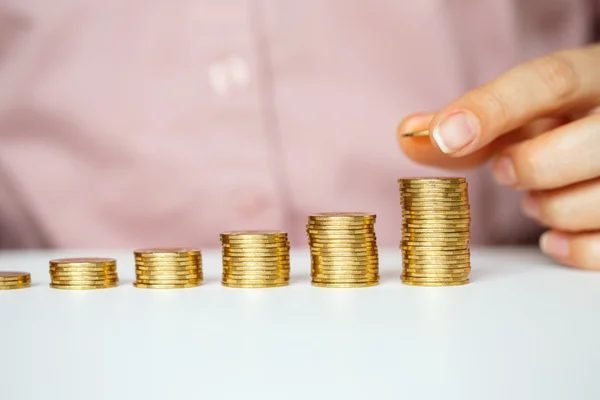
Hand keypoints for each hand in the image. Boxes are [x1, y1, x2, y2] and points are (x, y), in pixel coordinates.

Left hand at [397, 44, 599, 268]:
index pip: (549, 81)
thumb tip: (409, 134)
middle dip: (534, 165)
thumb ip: (468, 124)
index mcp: (594, 74)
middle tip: (507, 172)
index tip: (444, 136)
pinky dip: (572, 247)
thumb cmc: (562, 123)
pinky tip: (555, 236)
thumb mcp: (523, 114)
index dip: (492, 109)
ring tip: (537, 199)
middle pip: (588, 141)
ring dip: (552, 209)